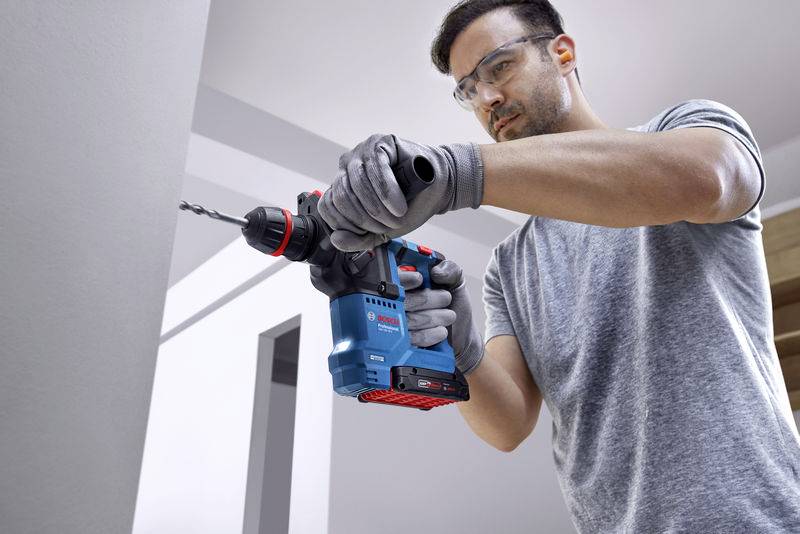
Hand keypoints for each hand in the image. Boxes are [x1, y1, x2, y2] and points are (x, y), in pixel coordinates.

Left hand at [318, 134, 483, 250]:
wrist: (437, 189)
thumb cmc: (409, 206)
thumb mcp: (381, 230)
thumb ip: (358, 239)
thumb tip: (336, 239)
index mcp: (342, 186)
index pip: (328, 207)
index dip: (348, 225)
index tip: (371, 232)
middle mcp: (347, 168)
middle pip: (342, 197)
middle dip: (367, 219)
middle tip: (389, 226)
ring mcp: (361, 152)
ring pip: (358, 185)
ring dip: (379, 208)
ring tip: (398, 216)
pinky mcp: (379, 143)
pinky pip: (376, 169)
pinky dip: (388, 192)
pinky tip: (399, 205)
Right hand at [398, 260, 483, 375]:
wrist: (463, 333)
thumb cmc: (456, 305)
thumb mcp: (456, 282)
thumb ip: (450, 270)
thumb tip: (437, 271)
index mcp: (409, 283)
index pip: (395, 278)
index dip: (405, 278)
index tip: (419, 279)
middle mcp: (400, 303)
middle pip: (403, 300)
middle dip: (428, 299)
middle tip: (446, 298)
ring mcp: (400, 324)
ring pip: (409, 319)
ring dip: (433, 317)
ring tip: (448, 315)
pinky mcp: (405, 343)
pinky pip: (412, 338)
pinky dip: (429, 334)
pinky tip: (440, 330)